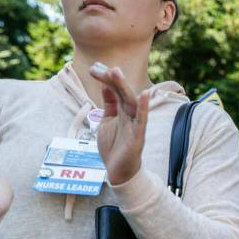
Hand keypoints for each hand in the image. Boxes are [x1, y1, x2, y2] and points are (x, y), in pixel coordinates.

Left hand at [90, 64, 149, 185]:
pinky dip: (144, 108)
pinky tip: (144, 95)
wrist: (118, 171)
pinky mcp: (138, 137)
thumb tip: (105, 87)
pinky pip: (142, 121)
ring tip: (116, 73)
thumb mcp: (107, 121)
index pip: (114, 91)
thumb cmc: (114, 147)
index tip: (94, 68)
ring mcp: (135, 125)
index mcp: (122, 111)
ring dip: (125, 88)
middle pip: (123, 93)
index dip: (106, 80)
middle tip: (104, 67)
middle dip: (114, 80)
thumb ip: (109, 105)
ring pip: (131, 103)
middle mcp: (130, 115)